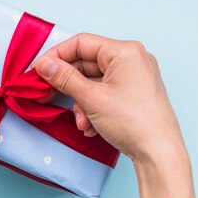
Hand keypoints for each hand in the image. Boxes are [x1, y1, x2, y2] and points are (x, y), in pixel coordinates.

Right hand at [34, 34, 195, 197]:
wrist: (159, 154)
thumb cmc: (134, 122)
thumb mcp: (92, 98)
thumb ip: (65, 78)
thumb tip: (44, 65)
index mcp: (125, 52)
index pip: (81, 43)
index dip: (56, 56)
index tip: (39, 70)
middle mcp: (132, 60)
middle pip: (87, 64)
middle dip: (69, 87)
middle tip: (48, 96)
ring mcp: (135, 78)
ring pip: (94, 83)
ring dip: (81, 103)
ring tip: (81, 123)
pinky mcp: (135, 95)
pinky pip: (105, 94)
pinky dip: (93, 108)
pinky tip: (91, 127)